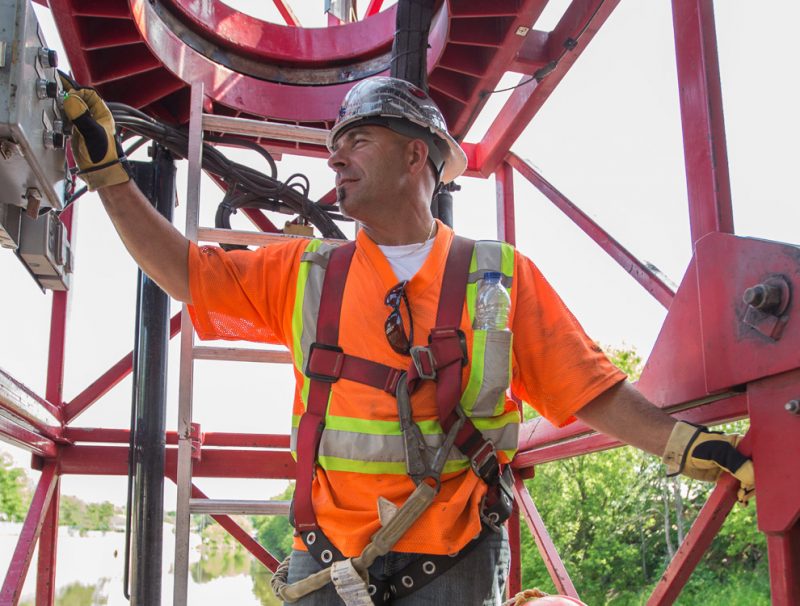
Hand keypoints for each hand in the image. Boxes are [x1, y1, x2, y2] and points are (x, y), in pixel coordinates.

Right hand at [59, 72, 129, 190]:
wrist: (103, 174)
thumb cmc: (104, 157)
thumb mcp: (92, 133)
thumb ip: (81, 116)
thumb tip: (72, 100)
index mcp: (103, 115)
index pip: (90, 94)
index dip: (78, 91)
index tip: (67, 95)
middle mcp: (96, 119)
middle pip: (81, 101)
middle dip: (70, 98)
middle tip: (59, 98)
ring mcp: (88, 126)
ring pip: (75, 110)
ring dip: (66, 108)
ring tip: (59, 109)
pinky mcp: (80, 135)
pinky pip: (71, 121)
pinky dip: (64, 118)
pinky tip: (60, 121)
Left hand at [662, 421, 754, 504]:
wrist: (680, 453)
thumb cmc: (698, 446)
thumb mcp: (718, 452)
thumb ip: (735, 463)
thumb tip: (751, 478)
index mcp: (742, 445)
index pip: (759, 459)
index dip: (763, 471)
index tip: (761, 482)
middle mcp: (741, 457)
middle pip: (756, 473)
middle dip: (754, 484)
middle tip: (746, 492)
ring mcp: (734, 468)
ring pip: (748, 482)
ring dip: (748, 491)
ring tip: (743, 497)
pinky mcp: (726, 478)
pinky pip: (738, 487)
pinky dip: (741, 494)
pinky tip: (742, 501)